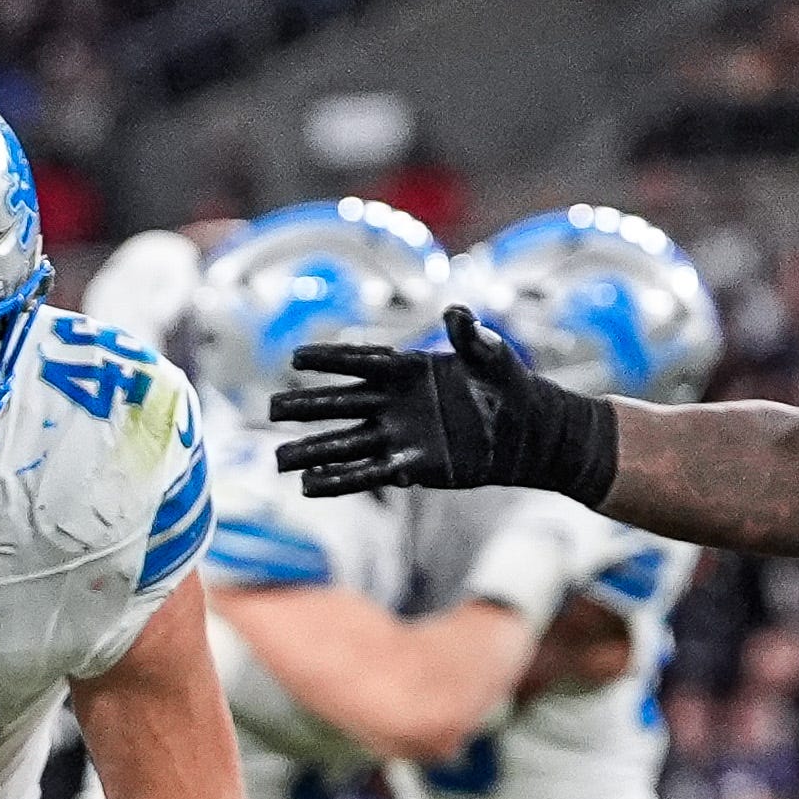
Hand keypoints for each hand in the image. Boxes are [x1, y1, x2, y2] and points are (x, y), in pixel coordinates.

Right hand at [272, 308, 613, 503]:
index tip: (295, 357)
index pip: (361, 361)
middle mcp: (393, 402)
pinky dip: (341, 481)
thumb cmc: (510, 385)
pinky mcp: (409, 467)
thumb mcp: (495, 356)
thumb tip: (456, 312)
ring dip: (313, 452)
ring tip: (278, 462)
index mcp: (407, 368)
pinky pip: (368, 474)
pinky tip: (310, 486)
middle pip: (339, 403)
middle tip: (270, 410)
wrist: (528, 432)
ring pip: (344, 443)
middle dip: (305, 407)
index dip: (329, 359)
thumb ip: (472, 336)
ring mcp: (397, 435)